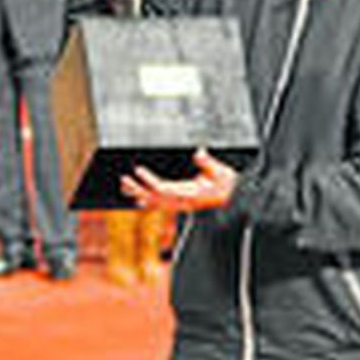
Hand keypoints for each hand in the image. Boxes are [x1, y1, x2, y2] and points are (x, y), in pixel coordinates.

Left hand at [119, 149, 237, 213]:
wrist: (235, 198)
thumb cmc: (228, 185)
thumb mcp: (220, 171)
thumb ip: (208, 163)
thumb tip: (199, 153)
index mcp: (189, 194)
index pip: (163, 188)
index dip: (149, 180)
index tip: (138, 171)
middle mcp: (182, 201)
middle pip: (154, 197)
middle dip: (138, 189)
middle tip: (124, 181)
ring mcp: (181, 204)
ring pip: (155, 203)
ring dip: (139, 195)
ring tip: (126, 188)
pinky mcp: (182, 204)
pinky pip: (161, 206)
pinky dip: (149, 203)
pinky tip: (140, 202)